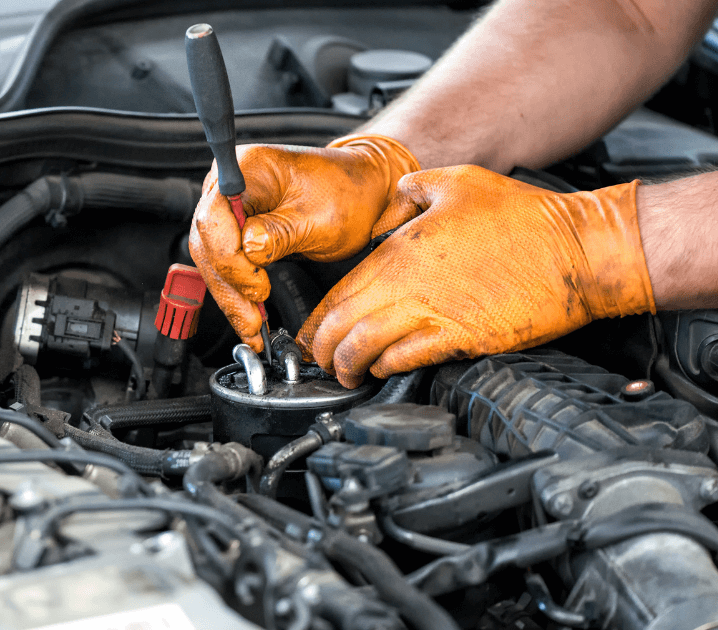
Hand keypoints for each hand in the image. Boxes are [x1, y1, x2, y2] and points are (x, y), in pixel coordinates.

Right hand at [188, 135, 418, 351]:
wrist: (362, 192)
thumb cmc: (347, 194)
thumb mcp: (321, 218)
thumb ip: (280, 233)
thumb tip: (249, 251)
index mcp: (248, 167)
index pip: (215, 217)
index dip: (230, 258)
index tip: (257, 286)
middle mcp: (230, 184)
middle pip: (208, 242)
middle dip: (229, 286)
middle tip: (251, 320)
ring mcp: (230, 207)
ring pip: (212, 259)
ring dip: (230, 295)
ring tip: (251, 326)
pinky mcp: (236, 229)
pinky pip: (226, 263)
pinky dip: (237, 291)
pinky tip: (248, 314)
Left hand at [296, 165, 655, 387]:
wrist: (579, 250)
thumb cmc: (525, 217)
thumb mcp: (458, 182)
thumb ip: (412, 191)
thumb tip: (392, 200)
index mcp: (402, 249)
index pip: (340, 290)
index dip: (317, 317)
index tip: (310, 332)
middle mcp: (410, 284)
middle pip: (344, 323)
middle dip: (322, 348)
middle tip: (318, 360)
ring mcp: (436, 313)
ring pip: (367, 346)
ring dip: (348, 364)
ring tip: (344, 374)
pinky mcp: (464, 338)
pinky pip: (409, 359)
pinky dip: (387, 367)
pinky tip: (382, 369)